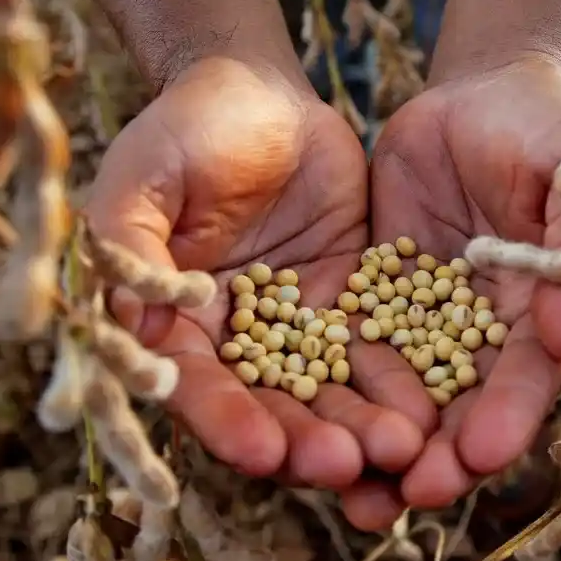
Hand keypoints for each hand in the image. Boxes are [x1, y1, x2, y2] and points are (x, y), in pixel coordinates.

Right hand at [84, 57, 423, 524]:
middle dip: (307, 440)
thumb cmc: (187, 130)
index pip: (197, 387)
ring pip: (330, 390)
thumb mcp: (144, 181)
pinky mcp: (349, 304)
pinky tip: (429, 408)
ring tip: (400, 448)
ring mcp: (298, 327)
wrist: (260, 94)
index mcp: (175, 324)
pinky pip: (375, 350)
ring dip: (361, 425)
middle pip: (272, 406)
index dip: (227, 421)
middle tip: (346, 465)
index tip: (263, 451)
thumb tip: (137, 323)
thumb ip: (131, 248)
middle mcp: (237, 341)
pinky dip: (399, 381)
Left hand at [369, 56, 560, 508]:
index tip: (477, 457)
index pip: (525, 378)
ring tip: (349, 492)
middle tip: (402, 495)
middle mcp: (482, 330)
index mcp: (543, 312)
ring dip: (377, 440)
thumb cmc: (550, 129)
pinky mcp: (373, 289)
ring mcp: (424, 313)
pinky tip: (300, 416)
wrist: (483, 92)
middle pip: (459, 405)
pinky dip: (329, 380)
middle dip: (435, 454)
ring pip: (399, 389)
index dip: (505, 418)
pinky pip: (348, 339)